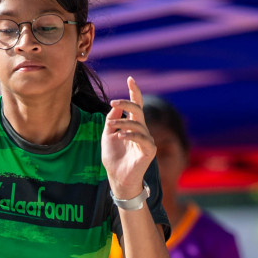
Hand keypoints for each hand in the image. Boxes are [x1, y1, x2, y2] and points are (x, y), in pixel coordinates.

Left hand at [102, 76, 155, 202]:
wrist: (117, 178)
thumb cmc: (113, 158)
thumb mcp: (107, 135)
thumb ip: (111, 120)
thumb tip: (115, 108)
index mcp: (133, 125)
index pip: (136, 105)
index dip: (134, 92)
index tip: (130, 79)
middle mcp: (142, 130)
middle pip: (138, 110)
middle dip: (126, 103)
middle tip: (113, 103)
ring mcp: (147, 140)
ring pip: (138, 123)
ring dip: (123, 123)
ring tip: (112, 129)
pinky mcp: (149, 150)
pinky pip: (142, 138)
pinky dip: (131, 135)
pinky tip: (120, 136)